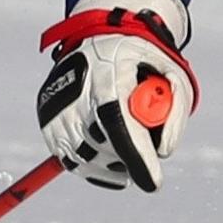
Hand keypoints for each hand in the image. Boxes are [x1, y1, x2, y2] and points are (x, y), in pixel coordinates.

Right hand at [37, 0, 199, 191]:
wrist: (101, 39)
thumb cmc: (142, 61)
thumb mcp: (172, 75)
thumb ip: (175, 113)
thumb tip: (164, 152)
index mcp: (108, 75)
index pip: (118, 123)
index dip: (135, 157)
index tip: (153, 183)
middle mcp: (75, 93)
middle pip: (101, 145)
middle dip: (128, 158)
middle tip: (144, 153)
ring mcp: (56, 108)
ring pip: (84, 159)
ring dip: (111, 163)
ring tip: (126, 143)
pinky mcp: (47, 122)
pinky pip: (69, 161)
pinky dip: (92, 166)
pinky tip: (109, 154)